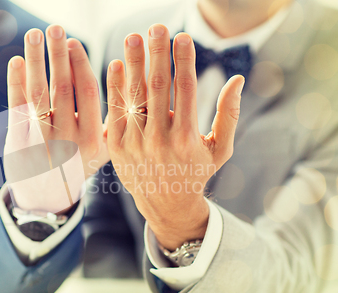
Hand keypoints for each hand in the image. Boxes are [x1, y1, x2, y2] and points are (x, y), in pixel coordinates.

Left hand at [5, 25, 108, 212]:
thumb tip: (124, 80)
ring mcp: (40, 142)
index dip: (81, 65)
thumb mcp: (103, 150)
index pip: (89, 94)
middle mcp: (67, 141)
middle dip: (59, 55)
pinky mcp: (18, 143)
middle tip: (56, 28)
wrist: (47, 197)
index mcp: (92, 141)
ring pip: (38, 94)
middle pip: (62, 88)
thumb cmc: (79, 164)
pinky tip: (16, 61)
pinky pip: (16, 108)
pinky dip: (15, 82)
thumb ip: (112, 120)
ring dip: (36, 61)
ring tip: (35, 34)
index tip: (75, 42)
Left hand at [106, 26, 244, 249]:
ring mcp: (134, 143)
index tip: (183, 37)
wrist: (165, 204)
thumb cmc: (196, 172)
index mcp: (187, 138)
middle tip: (157, 27)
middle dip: (156, 53)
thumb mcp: (220, 149)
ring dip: (133, 63)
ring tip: (133, 38)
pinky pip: (115, 111)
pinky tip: (116, 64)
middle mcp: (159, 139)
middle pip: (157, 86)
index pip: (184, 88)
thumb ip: (229, 114)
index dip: (184, 59)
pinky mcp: (116, 146)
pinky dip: (115, 87)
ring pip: (133, 95)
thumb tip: (237, 79)